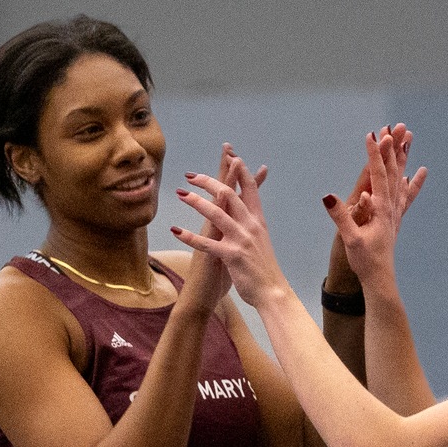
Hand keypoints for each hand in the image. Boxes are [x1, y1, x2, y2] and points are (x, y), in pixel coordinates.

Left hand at [172, 143, 283, 307]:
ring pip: (217, 213)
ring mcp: (241, 240)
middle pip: (229, 194)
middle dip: (210, 181)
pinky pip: (207, 244)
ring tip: (181, 193)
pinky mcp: (232, 256)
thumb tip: (247, 212)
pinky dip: (190, 237)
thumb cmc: (264, 268)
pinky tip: (176, 231)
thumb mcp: (260, 241)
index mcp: (258, 221)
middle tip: (191, 175)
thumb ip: (251, 224)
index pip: (249, 188)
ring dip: (197, 201)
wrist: (272, 292)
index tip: (230, 154)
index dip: (240, 169)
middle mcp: (251, 226)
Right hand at [323, 124, 426, 284]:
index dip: (374, 154)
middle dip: (392, 148)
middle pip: (394, 171)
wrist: (380, 278)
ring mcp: (395, 212)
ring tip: (407, 140)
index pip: (378, 175)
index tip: (372, 135)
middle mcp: (391, 206)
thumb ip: (341, 216)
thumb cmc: (364, 260)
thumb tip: (329, 196)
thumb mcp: (350, 238)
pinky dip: (413, 183)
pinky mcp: (395, 219)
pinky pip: (406, 196)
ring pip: (401, 178)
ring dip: (403, 158)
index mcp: (380, 208)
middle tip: (394, 127)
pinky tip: (417, 173)